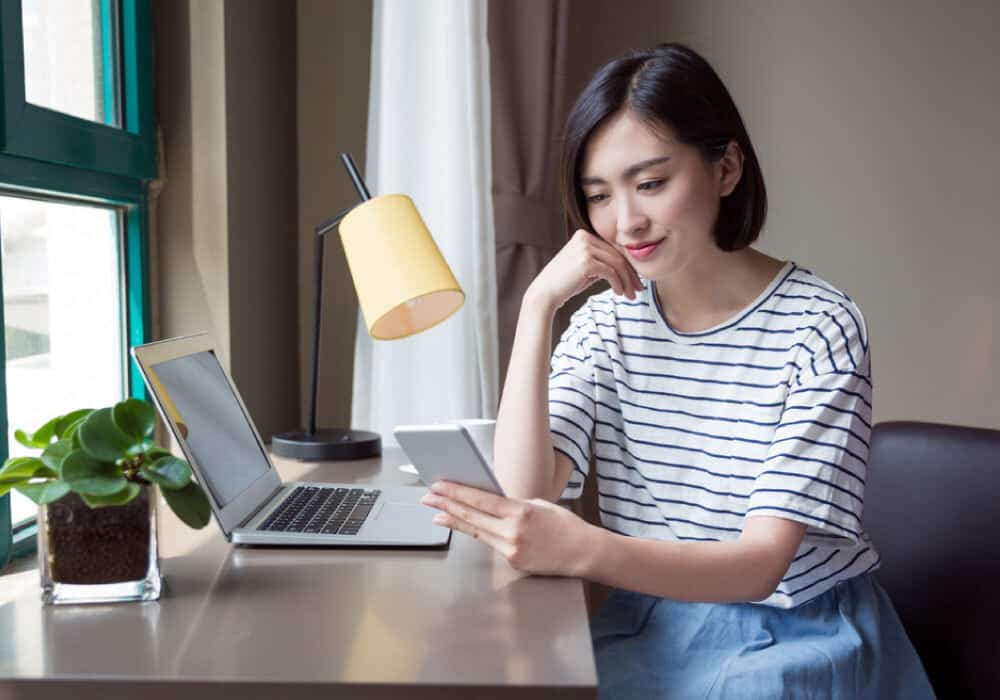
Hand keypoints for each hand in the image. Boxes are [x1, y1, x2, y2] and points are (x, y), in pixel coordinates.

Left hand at [421, 481, 597, 577]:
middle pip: (472, 516)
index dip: (456, 493)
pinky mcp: (513, 562)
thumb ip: (513, 504)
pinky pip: (492, 544)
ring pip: (476, 532)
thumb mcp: (539, 504)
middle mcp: (513, 532)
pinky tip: (466, 527)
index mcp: (520, 511)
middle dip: (447, 505)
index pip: (480, 500)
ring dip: (455, 522)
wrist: (585, 552)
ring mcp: (512, 549)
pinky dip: (479, 534)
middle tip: (428, 498)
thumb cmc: (566, 525)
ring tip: (438, 514)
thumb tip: (490, 502)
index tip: (439, 486)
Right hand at [526, 229, 643, 311]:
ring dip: (627, 281)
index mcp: (584, 235)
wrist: (544, 294)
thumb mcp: (585, 268)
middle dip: (631, 274)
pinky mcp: (586, 261)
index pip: (613, 249)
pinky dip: (618, 284)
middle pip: (617, 255)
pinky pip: (610, 272)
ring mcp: (584, 248)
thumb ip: (602, 262)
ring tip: (631, 295)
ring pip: (617, 264)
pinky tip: (619, 293)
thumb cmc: (564, 284)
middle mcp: (584, 238)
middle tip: (639, 289)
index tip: (636, 280)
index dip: (628, 265)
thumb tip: (627, 268)